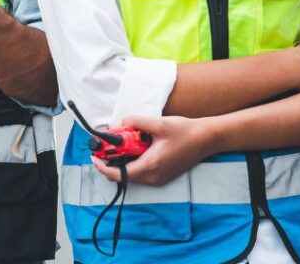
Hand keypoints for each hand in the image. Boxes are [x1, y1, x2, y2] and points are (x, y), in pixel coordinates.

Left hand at [93, 115, 213, 186]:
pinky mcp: (162, 175)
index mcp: (151, 166)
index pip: (120, 174)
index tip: (94, 155)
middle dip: (110, 161)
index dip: (103, 166)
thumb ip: (135, 122)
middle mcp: (153, 177)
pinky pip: (140, 172)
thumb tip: (119, 123)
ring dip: (121, 160)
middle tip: (103, 145)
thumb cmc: (183, 132)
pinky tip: (132, 146)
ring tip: (117, 142)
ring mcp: (159, 178)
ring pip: (132, 174)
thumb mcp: (157, 123)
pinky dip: (131, 161)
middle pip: (123, 175)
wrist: (205, 139)